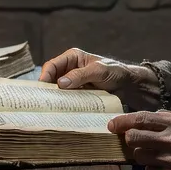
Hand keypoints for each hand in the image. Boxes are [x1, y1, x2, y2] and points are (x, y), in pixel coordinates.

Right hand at [40, 48, 161, 110]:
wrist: (128, 85)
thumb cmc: (115, 72)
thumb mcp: (98, 71)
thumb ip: (80, 75)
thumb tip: (60, 83)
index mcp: (72, 58)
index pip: (52, 65)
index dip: (45, 76)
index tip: (42, 89)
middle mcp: (70, 69)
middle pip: (52, 79)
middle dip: (47, 89)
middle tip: (42, 102)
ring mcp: (73, 83)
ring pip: (57, 90)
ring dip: (55, 98)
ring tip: (50, 109)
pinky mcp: (78, 94)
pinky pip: (66, 99)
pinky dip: (63, 104)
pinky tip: (61, 111)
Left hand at [109, 110, 170, 169]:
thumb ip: (170, 117)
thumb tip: (149, 117)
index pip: (140, 119)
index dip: (122, 122)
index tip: (112, 125)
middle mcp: (170, 140)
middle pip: (133, 138)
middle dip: (129, 139)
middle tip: (133, 140)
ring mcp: (169, 160)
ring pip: (139, 156)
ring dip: (142, 154)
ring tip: (154, 153)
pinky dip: (153, 168)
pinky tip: (164, 166)